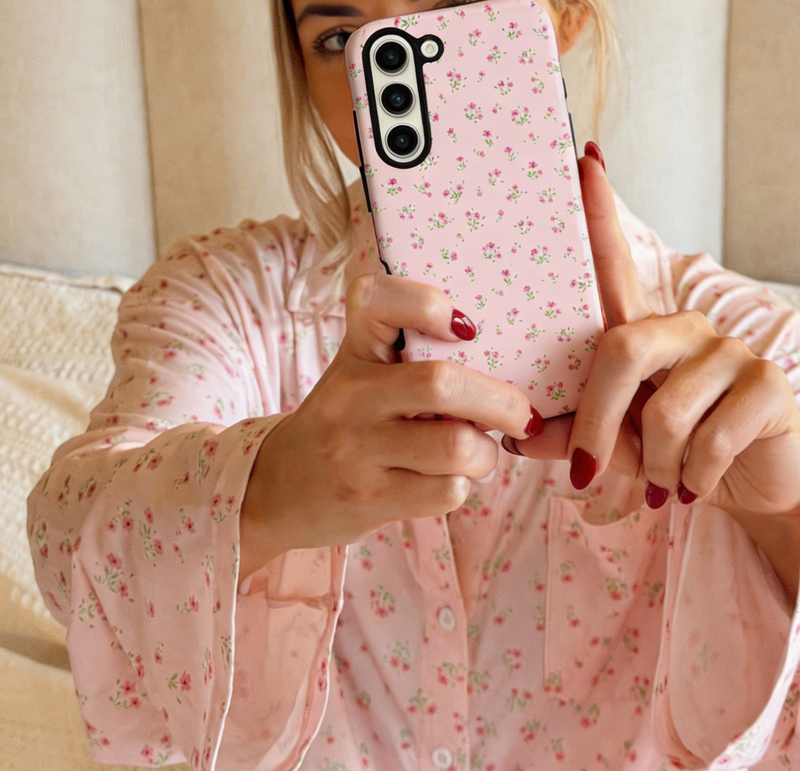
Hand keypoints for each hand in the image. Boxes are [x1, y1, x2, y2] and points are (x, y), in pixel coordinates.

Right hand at [239, 273, 542, 578]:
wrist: (278, 487)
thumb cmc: (344, 420)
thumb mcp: (361, 370)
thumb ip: (413, 353)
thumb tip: (505, 361)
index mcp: (354, 349)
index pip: (377, 299)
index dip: (428, 304)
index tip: (467, 327)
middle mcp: (349, 394)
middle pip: (442, 383)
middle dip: (501, 402)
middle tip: (521, 414)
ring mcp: (356, 449)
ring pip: (456, 446)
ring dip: (484, 453)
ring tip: (476, 452)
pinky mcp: (367, 499)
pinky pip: (447, 491)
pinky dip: (462, 486)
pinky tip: (445, 480)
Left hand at [515, 142, 799, 527]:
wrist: (752, 487)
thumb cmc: (672, 454)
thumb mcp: (614, 443)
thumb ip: (568, 433)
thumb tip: (510, 437)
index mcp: (643, 333)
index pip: (616, 264)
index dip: (600, 214)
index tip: (584, 159)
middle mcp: (686, 328)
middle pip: (623, 350)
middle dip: (597, 421)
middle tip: (589, 473)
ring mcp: (730, 351)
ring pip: (666, 411)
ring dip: (653, 464)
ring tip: (661, 483)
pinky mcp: (769, 385)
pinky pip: (710, 439)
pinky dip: (693, 478)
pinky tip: (696, 486)